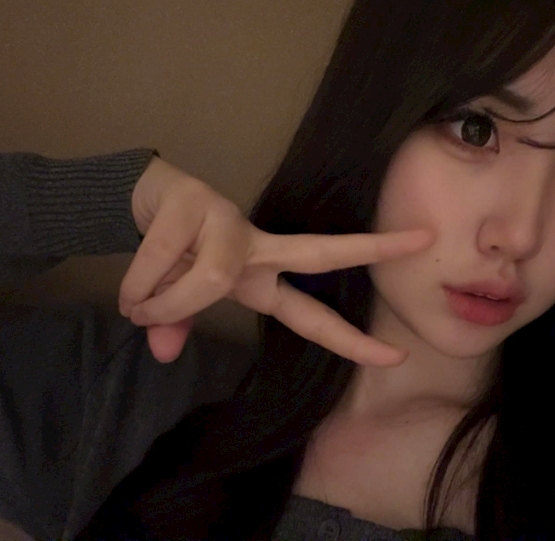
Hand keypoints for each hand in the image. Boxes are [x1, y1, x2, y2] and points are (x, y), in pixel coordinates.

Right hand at [119, 157, 432, 364]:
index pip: (314, 313)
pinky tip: (128, 289)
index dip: (351, 340)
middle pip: (323, 253)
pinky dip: (140, 285)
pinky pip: (164, 260)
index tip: (397, 355)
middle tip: (426, 239)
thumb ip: (176, 322)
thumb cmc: (170, 252)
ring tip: (137, 306)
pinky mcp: (195, 201)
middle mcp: (259, 248)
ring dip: (166, 298)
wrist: (134, 200)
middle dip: (373, 249)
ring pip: (212, 277)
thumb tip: (163, 351)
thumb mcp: (174, 301)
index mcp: (262, 280)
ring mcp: (232, 221)